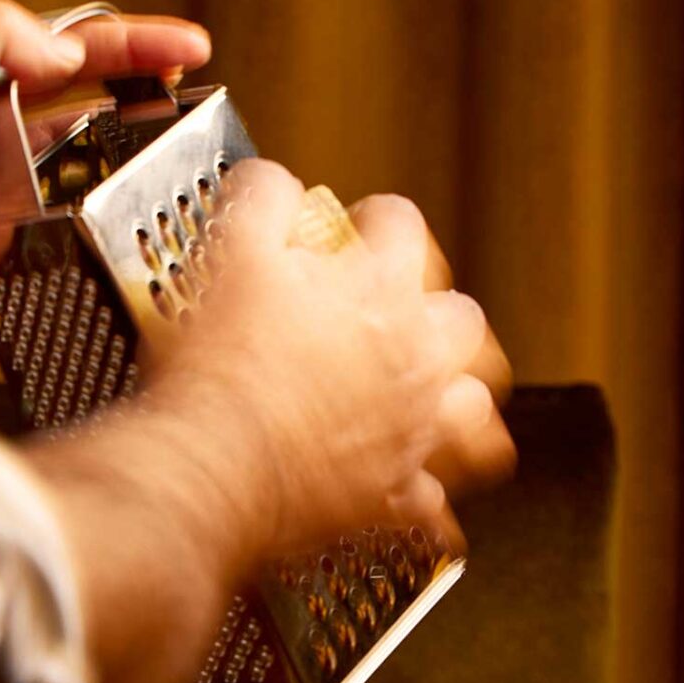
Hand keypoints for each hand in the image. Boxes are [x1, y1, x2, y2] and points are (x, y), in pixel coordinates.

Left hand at [0, 0, 210, 332]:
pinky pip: (65, 240)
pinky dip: (95, 233)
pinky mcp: (6, 252)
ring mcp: (6, 195)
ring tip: (178, 165)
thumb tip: (63, 50)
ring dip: (131, 171)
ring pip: (90, 177)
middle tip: (199, 105)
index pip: (75, 51)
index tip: (189, 49)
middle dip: (150, 104)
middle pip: (96, 111)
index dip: (136, 46)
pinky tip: (126, 227)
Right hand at [137, 162, 514, 563]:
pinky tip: (399, 486)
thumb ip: (260, 200)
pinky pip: (431, 500)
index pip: (401, 223)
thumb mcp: (228, 252)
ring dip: (452, 397)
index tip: (350, 232)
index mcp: (379, 288)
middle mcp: (413, 357)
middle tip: (393, 315)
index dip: (372, 220)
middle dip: (432, 310)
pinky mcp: (394, 496)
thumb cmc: (219, 368)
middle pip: (460, 317)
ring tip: (423, 398)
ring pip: (472, 406)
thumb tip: (275, 182)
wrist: (211, 467)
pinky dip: (419, 491)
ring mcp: (412, 429)